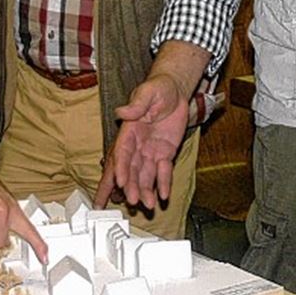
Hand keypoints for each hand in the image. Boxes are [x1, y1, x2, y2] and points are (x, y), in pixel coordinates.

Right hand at [95, 73, 186, 209]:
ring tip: (147, 205)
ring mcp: (150, 151)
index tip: (120, 181)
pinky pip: (163, 172)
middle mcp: (137, 144)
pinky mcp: (164, 154)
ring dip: (144, 190)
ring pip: (145, 175)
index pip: (122, 152)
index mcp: (129, 130)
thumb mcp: (148, 92)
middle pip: (131, 169)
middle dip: (131, 186)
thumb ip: (136, 104)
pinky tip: (162, 195)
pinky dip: (163, 183)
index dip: (121, 168)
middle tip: (132, 200)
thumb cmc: (158, 88)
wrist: (175, 90)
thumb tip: (121, 112)